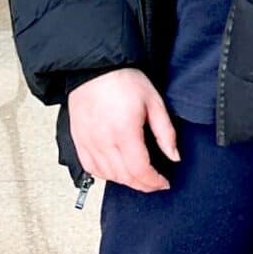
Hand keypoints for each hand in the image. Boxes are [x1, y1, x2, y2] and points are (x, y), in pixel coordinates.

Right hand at [67, 68, 177, 193]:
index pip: (139, 170)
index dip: (153, 182)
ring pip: (107, 175)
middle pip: (124, 176)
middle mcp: (102, 140)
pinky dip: (104, 175)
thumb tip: (174, 156)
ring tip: (139, 177)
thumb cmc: (124, 80)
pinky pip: (90, 167)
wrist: (94, 68)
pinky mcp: (78, 140)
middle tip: (155, 183)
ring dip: (125, 181)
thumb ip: (165, 133)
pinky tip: (116, 171)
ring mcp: (88, 142)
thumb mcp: (154, 102)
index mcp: (124, 131)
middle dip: (142, 185)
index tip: (163, 183)